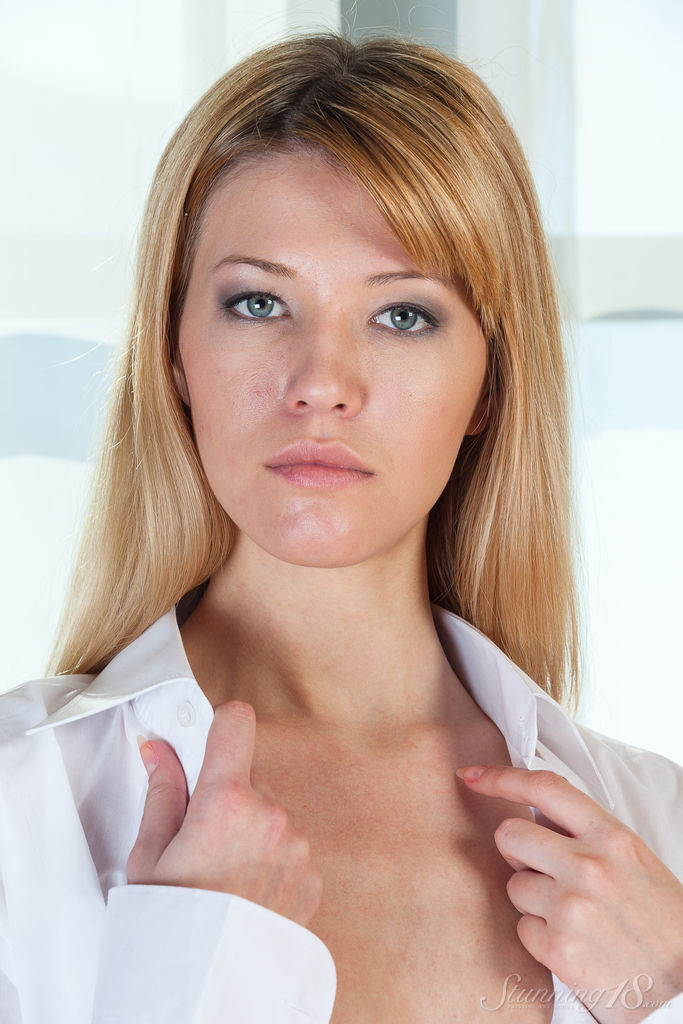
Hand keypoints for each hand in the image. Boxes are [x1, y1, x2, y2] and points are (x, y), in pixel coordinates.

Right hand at [127, 700, 322, 927]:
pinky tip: (245, 893)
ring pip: (271, 814)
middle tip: (199, 837)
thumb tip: (160, 750)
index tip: (206, 743)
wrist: (206, 989)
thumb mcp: (150, 855)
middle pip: (251, 776)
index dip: (219, 726)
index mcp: (228, 801)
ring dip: (251, 830)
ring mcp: (297, 847)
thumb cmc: (171, 924)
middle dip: (227, 794)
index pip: (237, 722)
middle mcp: (272, 816)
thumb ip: (163, 791)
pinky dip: (270, 861)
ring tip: (222, 876)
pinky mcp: (312, 877)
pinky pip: (289, 849)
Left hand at [456, 764, 682, 1023]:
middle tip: (543, 872)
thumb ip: (586, 835)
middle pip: (509, 834)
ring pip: (513, 884)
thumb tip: (534, 816)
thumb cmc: (660, 924)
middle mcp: (589, 865)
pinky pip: (521, 928)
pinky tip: (572, 945)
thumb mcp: (633, 861)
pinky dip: (539, 938)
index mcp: (612, 836)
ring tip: (573, 918)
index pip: (545, 788)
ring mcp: (572, 906)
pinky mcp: (559, 949)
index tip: (471, 775)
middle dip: (516, 852)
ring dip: (533, 900)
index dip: (501, 777)